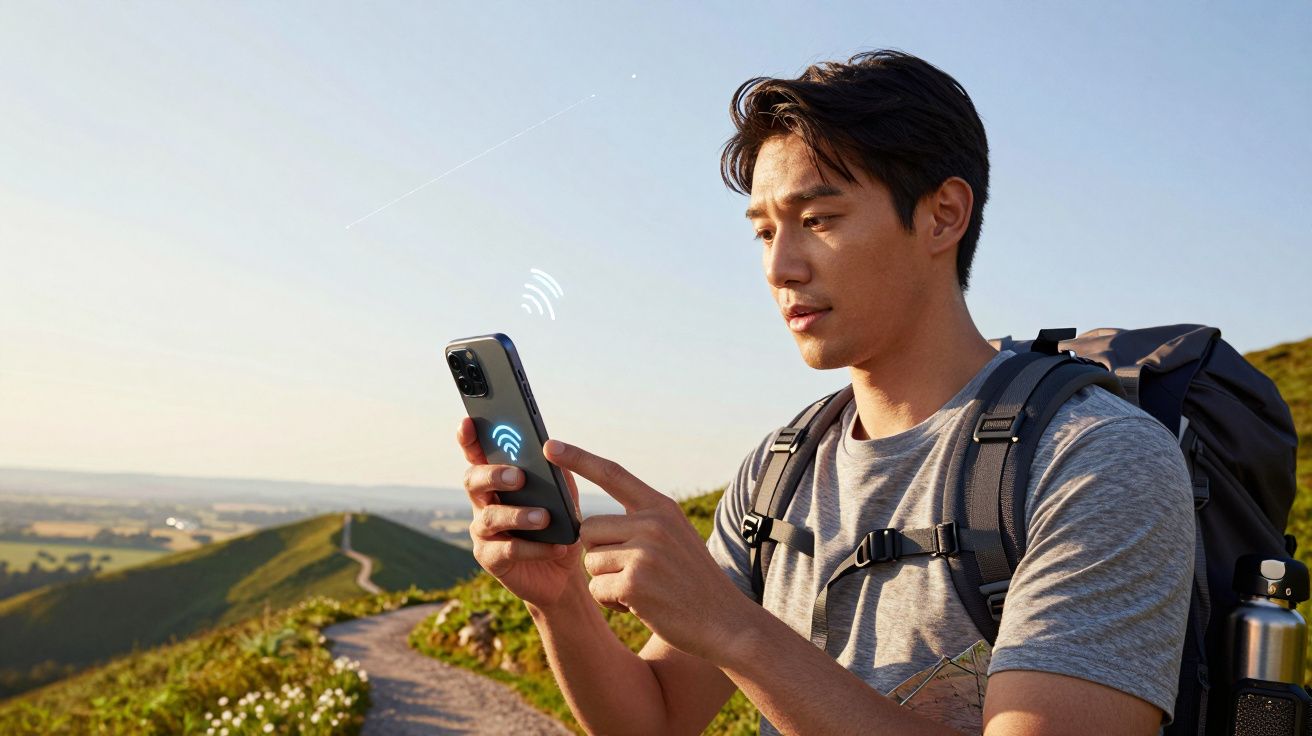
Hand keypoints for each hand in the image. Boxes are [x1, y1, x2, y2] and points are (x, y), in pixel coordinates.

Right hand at [457, 417, 585, 608]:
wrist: (561, 574)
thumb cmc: (557, 528)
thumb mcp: (563, 500)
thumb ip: (558, 477)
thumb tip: (555, 450)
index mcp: (497, 482)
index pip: (477, 455)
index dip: (468, 439)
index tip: (467, 422)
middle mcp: (483, 503)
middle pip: (473, 481)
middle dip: (493, 475)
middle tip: (518, 476)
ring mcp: (483, 532)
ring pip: (491, 517)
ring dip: (519, 515)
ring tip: (544, 517)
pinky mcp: (491, 559)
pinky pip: (508, 550)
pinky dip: (534, 547)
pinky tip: (555, 546)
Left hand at [543, 438, 751, 660]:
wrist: (725, 621)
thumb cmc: (694, 583)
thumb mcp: (674, 538)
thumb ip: (639, 523)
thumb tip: (586, 527)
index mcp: (661, 507)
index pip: (613, 473)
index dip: (579, 458)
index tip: (550, 445)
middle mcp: (652, 523)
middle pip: (588, 529)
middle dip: (599, 554)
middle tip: (631, 572)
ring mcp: (644, 553)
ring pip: (590, 561)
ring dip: (606, 581)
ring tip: (642, 590)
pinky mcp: (634, 584)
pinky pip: (596, 590)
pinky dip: (611, 603)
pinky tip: (641, 606)